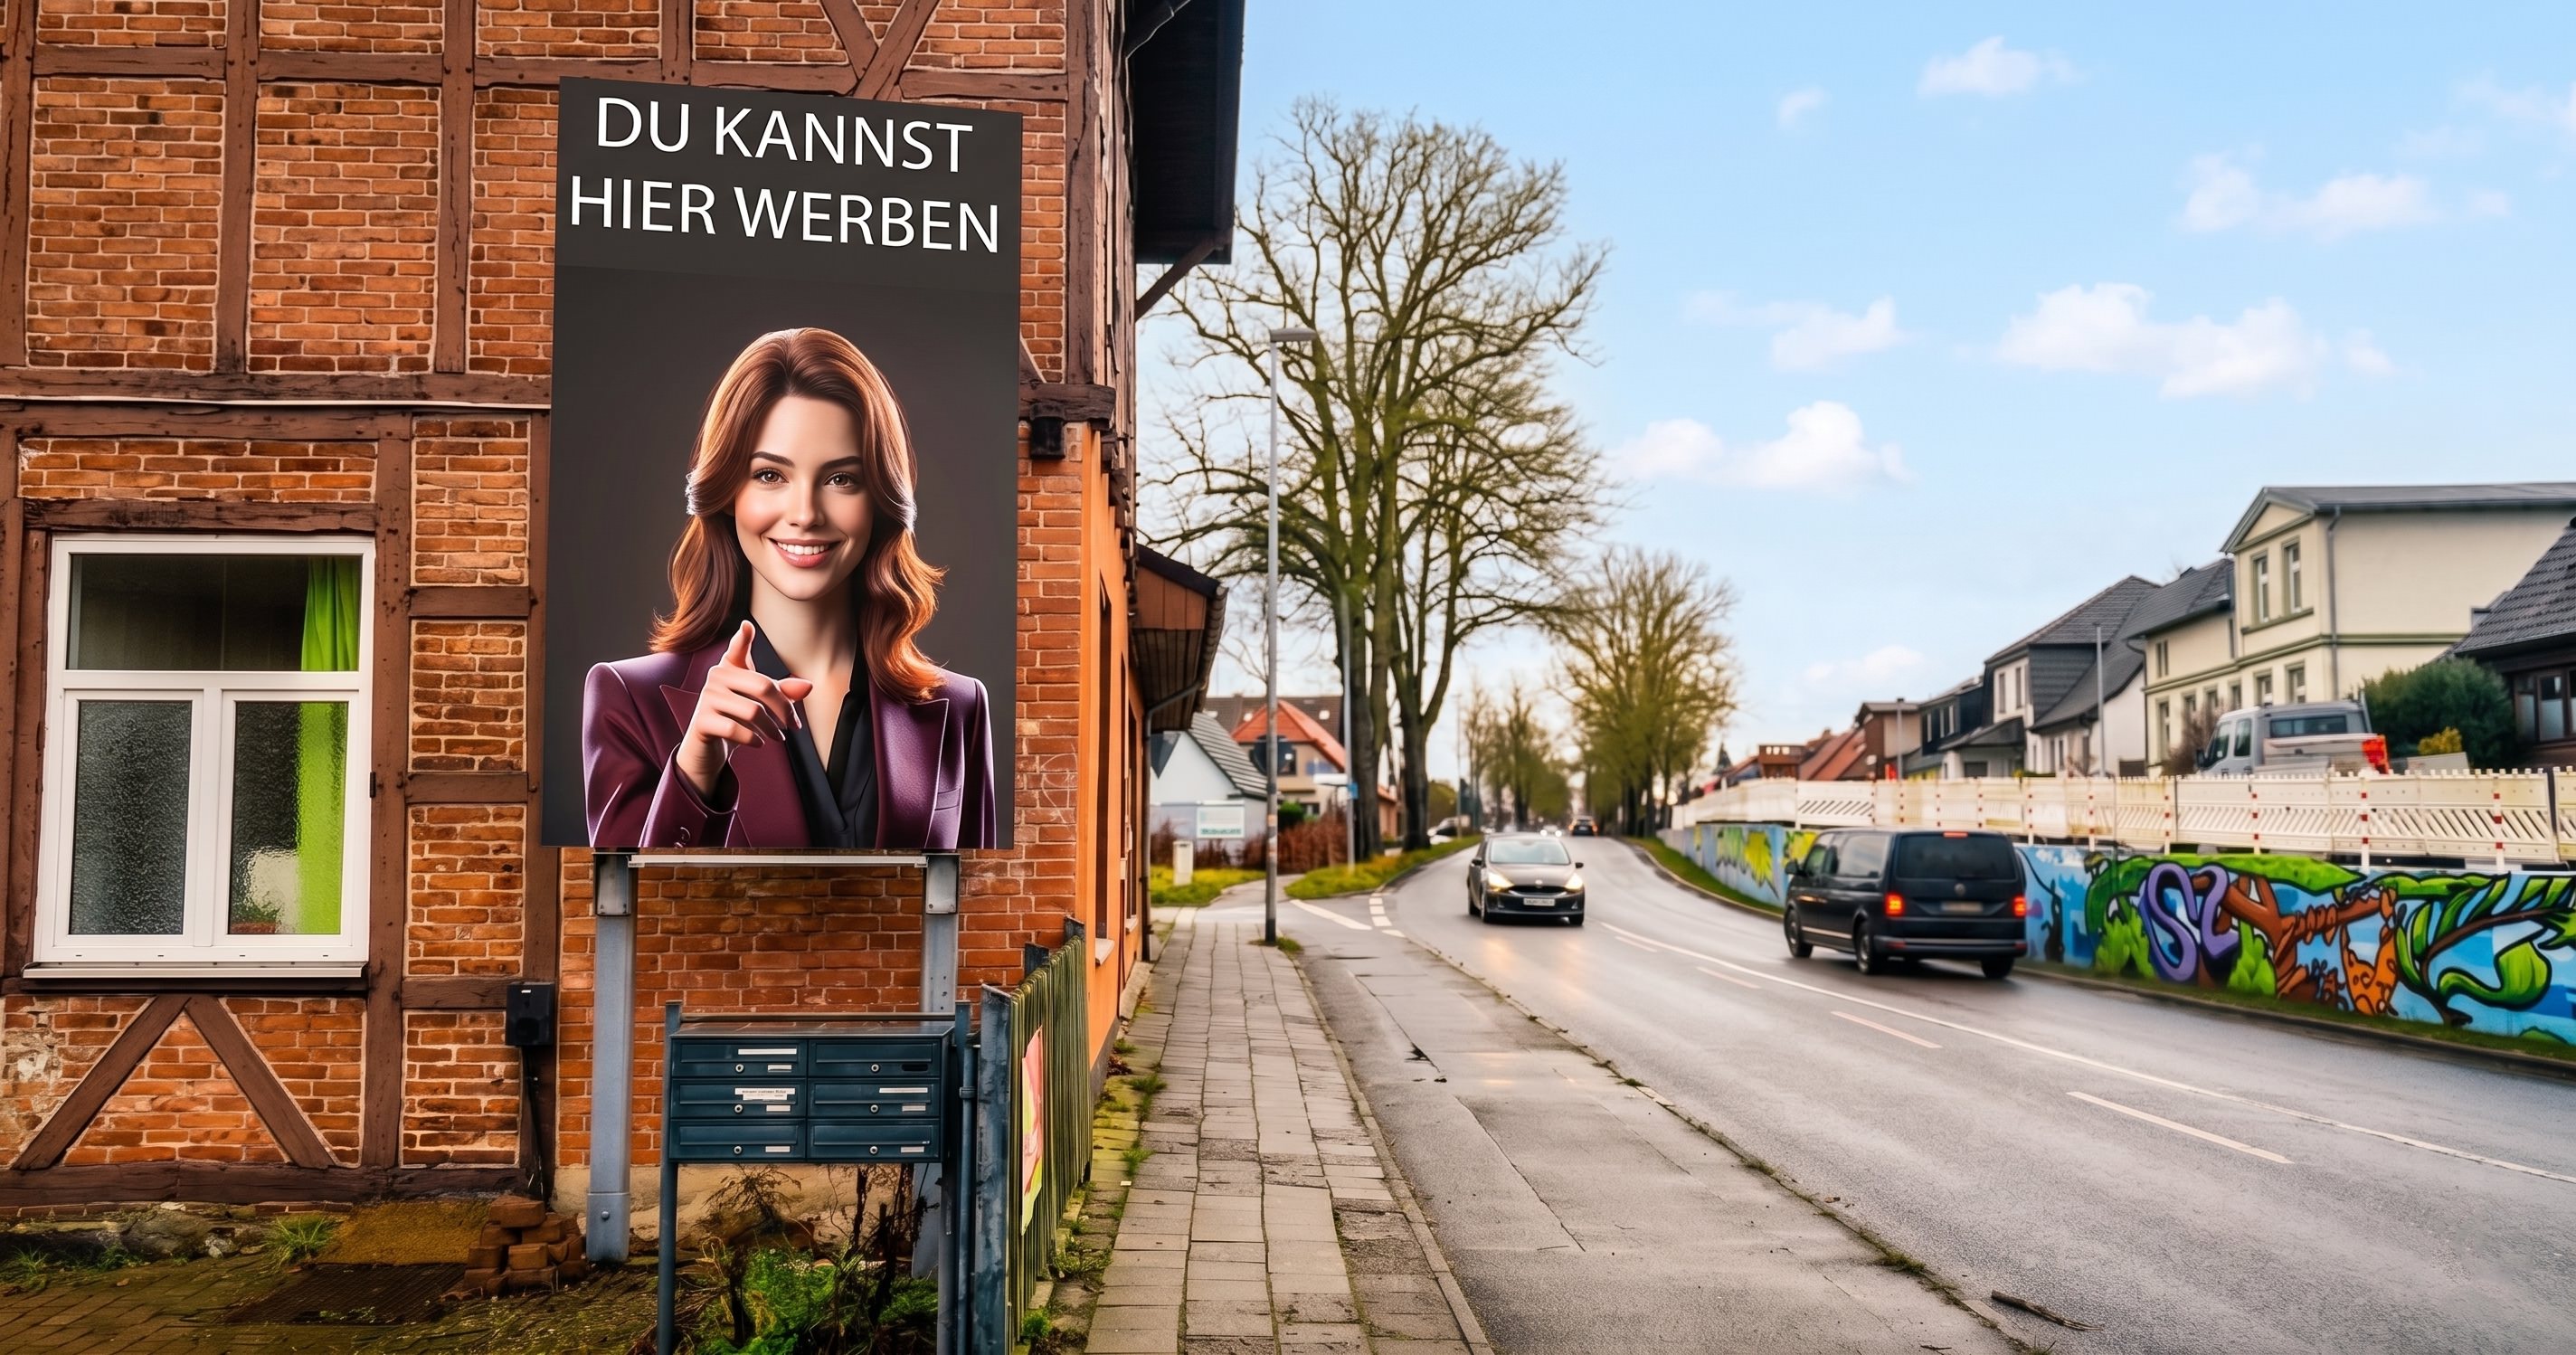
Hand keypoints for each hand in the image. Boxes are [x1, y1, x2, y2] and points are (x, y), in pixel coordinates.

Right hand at [674, 621, 815, 799]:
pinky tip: (759, 743)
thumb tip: (808, 686)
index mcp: (731, 667)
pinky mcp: (701, 720)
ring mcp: (707, 697)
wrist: (708, 746)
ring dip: (772, 729)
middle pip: (764, 687)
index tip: (747, 626)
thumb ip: (783, 693)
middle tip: (794, 726)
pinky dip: (754, 739)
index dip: (743, 638)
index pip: (737, 648)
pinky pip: (735, 729)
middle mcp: (716, 677)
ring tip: (778, 737)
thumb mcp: (761, 703)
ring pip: (754, 712)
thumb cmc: (737, 718)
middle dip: (785, 710)